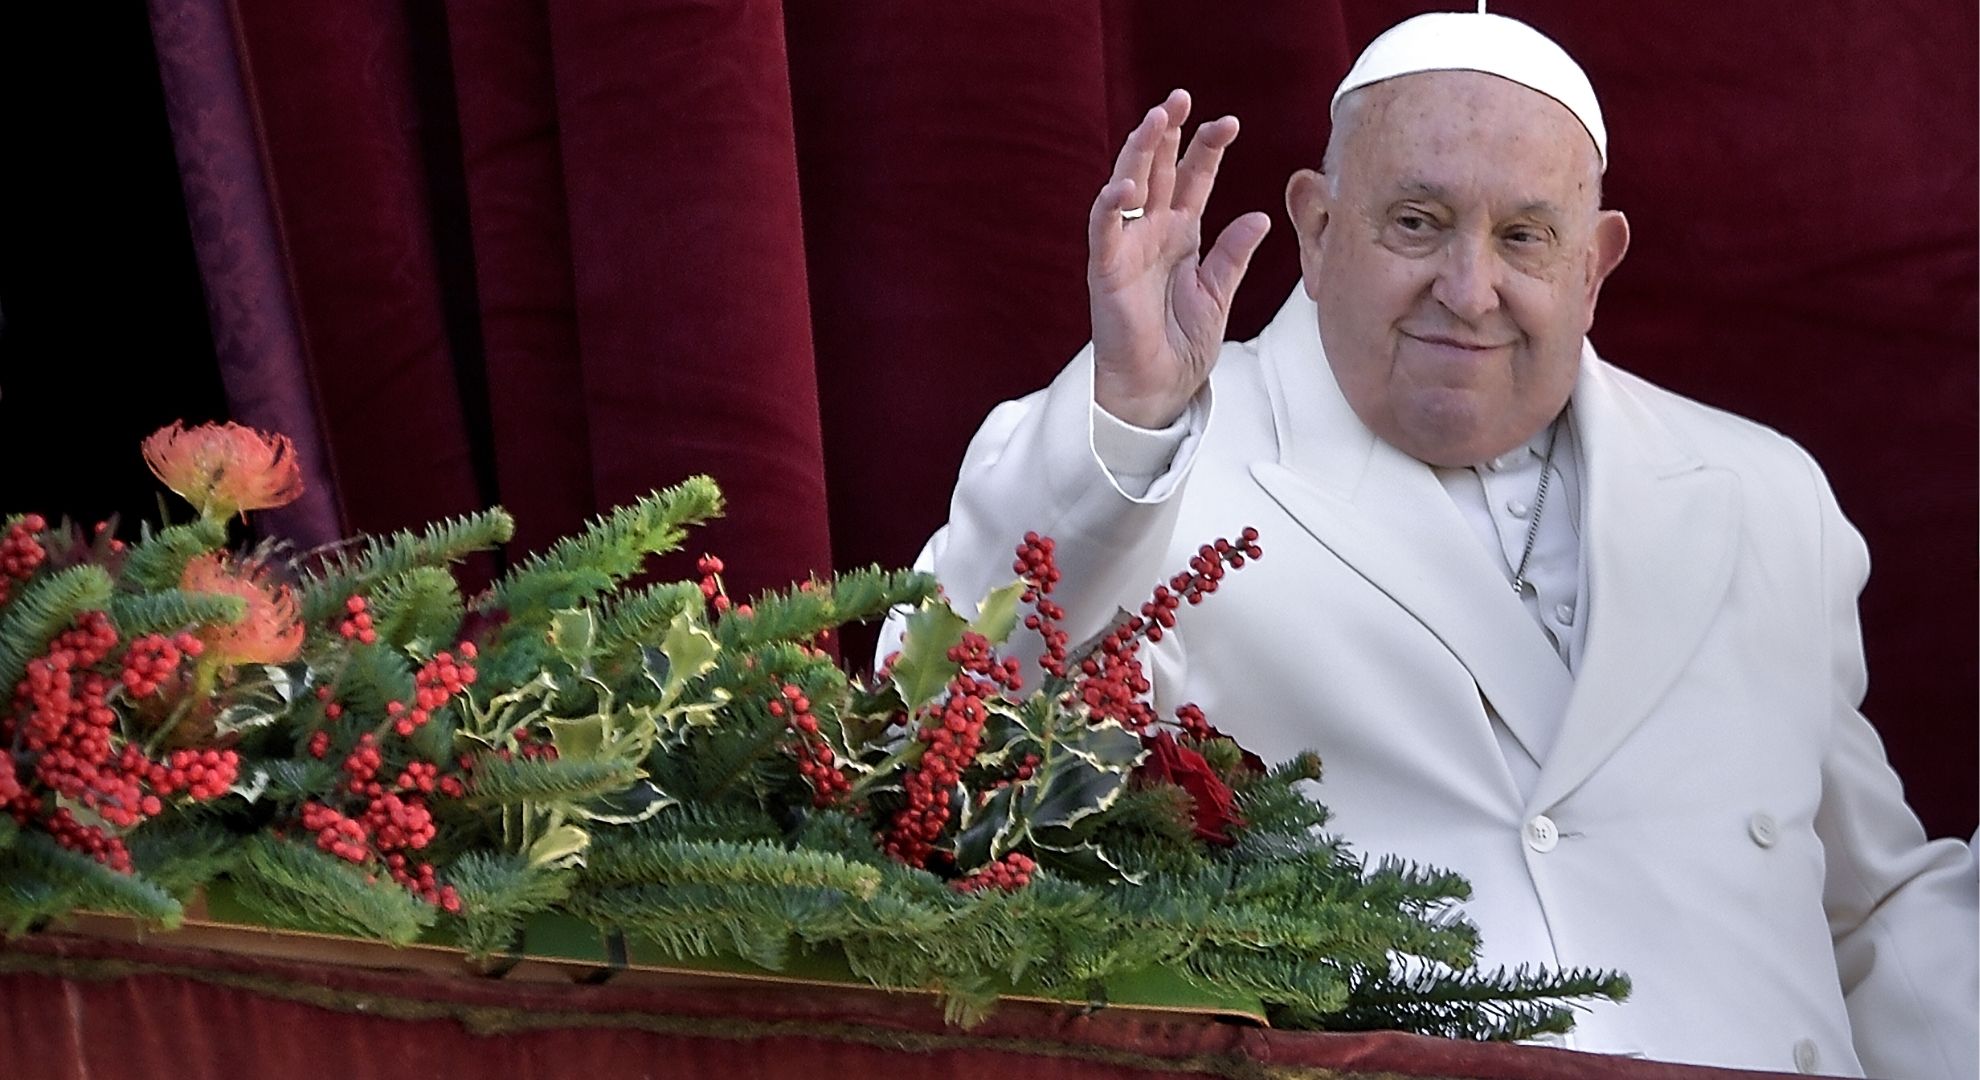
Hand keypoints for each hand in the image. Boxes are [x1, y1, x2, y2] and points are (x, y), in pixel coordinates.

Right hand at [1088, 90, 1271, 428]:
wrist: (1159, 390)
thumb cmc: (1181, 346)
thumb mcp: (1219, 294)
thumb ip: (1233, 255)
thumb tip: (1260, 216)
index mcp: (1181, 235)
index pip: (1194, 180)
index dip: (1208, 150)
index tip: (1230, 122)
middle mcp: (1151, 233)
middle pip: (1159, 170)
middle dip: (1168, 133)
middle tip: (1181, 97)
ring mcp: (1127, 248)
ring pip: (1128, 187)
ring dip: (1139, 153)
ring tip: (1155, 121)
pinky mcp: (1106, 271)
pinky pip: (1104, 232)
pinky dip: (1109, 207)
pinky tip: (1123, 184)